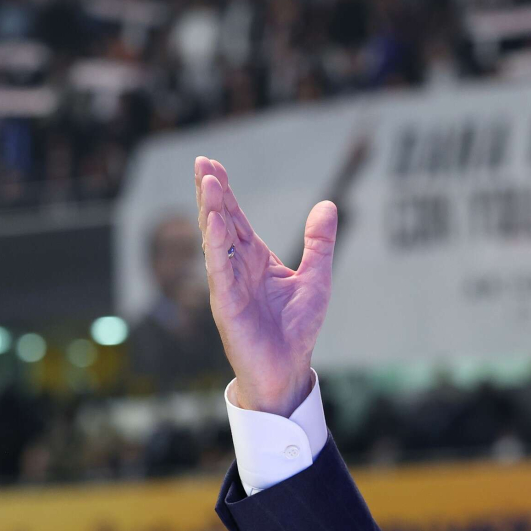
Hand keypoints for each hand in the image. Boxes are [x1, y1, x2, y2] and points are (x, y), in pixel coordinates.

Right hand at [195, 155, 336, 415]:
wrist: (288, 368)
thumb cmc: (297, 328)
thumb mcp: (316, 278)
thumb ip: (319, 242)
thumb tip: (327, 204)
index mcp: (255, 259)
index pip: (236, 218)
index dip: (226, 192)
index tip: (214, 165)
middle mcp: (237, 267)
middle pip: (221, 221)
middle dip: (212, 192)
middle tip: (202, 162)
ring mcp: (228, 284)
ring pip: (216, 240)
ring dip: (211, 210)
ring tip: (207, 181)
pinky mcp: (226, 303)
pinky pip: (218, 268)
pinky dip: (216, 244)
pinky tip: (213, 221)